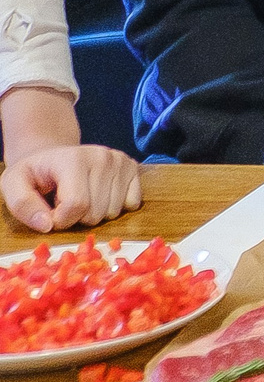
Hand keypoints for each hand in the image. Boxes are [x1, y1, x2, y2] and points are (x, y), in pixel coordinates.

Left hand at [2, 144, 142, 232]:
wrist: (54, 156)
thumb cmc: (35, 174)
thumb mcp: (14, 185)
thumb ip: (23, 205)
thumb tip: (48, 225)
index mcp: (73, 159)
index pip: (76, 205)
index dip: (60, 219)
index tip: (50, 212)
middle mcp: (102, 157)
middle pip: (96, 213)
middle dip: (77, 218)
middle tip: (65, 202)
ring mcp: (120, 161)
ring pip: (113, 212)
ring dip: (95, 213)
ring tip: (82, 197)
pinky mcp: (132, 167)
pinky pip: (132, 204)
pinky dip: (115, 207)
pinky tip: (100, 195)